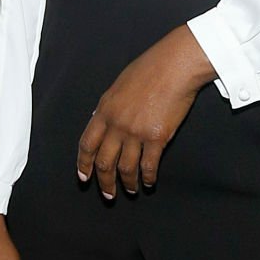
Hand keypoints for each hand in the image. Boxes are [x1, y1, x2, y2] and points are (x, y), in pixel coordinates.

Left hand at [78, 23, 217, 197]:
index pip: (87, 144)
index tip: (84, 176)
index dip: (84, 164)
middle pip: (104, 162)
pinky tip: (149, 182)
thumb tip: (101, 121)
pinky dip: (148, 178)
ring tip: (132, 190)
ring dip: (128, 183)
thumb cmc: (150, 69)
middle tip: (108, 194)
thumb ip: (109, 107)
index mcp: (104, 110)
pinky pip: (149, 165)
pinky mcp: (157, 138)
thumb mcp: (118, 85)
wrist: (175, 66)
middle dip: (105, 182)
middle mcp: (117, 124)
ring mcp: (136, 133)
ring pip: (126, 168)